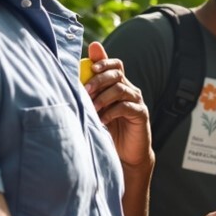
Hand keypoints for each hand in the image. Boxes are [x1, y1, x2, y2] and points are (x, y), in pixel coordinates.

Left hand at [83, 41, 152, 170]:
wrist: (126, 153)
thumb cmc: (108, 129)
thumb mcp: (97, 109)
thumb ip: (90, 93)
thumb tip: (74, 76)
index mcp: (119, 85)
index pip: (116, 65)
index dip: (105, 62)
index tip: (92, 67)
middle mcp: (130, 90)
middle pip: (116, 74)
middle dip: (99, 80)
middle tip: (85, 90)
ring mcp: (136, 101)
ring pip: (120, 89)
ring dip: (103, 97)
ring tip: (92, 108)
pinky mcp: (141, 113)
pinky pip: (126, 107)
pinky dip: (111, 112)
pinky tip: (102, 120)